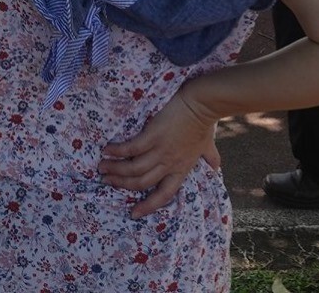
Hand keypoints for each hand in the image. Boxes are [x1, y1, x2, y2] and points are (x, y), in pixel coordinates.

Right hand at [99, 88, 219, 218]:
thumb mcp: (208, 146)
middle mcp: (169, 164)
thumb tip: (216, 168)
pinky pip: (131, 148)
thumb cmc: (204, 123)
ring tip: (102, 168)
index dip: (148, 206)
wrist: (202, 104)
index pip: (164, 195)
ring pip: (134, 169)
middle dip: (122, 185)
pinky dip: (117, 151)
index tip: (133, 214)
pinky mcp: (153, 135)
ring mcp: (161, 150)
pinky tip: (106, 150)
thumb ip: (210, 158)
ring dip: (116, 170)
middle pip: (142, 183)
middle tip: (107, 182)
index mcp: (181, 169)